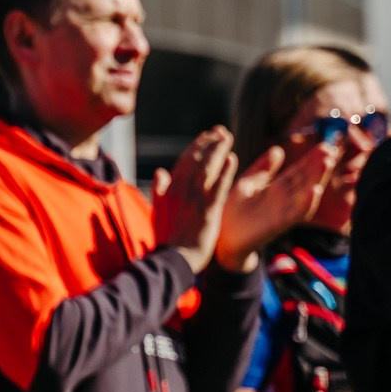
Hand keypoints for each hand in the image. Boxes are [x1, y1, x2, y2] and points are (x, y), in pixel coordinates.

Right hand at [152, 128, 240, 273]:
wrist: (173, 260)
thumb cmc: (167, 239)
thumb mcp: (158, 212)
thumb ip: (160, 191)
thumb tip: (160, 171)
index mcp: (169, 190)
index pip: (184, 161)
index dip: (196, 146)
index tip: (206, 135)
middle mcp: (180, 191)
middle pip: (196, 160)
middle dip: (208, 143)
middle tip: (221, 131)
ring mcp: (194, 201)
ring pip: (207, 169)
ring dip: (217, 151)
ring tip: (227, 137)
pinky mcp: (207, 212)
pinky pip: (217, 188)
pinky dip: (224, 172)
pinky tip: (232, 159)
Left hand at [212, 139, 340, 269]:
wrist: (223, 239)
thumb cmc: (233, 212)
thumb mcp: (248, 184)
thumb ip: (263, 168)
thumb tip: (278, 149)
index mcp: (277, 189)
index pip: (298, 171)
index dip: (311, 159)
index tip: (324, 145)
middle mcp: (283, 199)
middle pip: (305, 179)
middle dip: (318, 165)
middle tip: (331, 149)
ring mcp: (282, 211)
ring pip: (304, 193)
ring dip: (317, 178)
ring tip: (326, 162)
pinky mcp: (277, 225)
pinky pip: (295, 214)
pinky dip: (305, 203)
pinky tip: (314, 191)